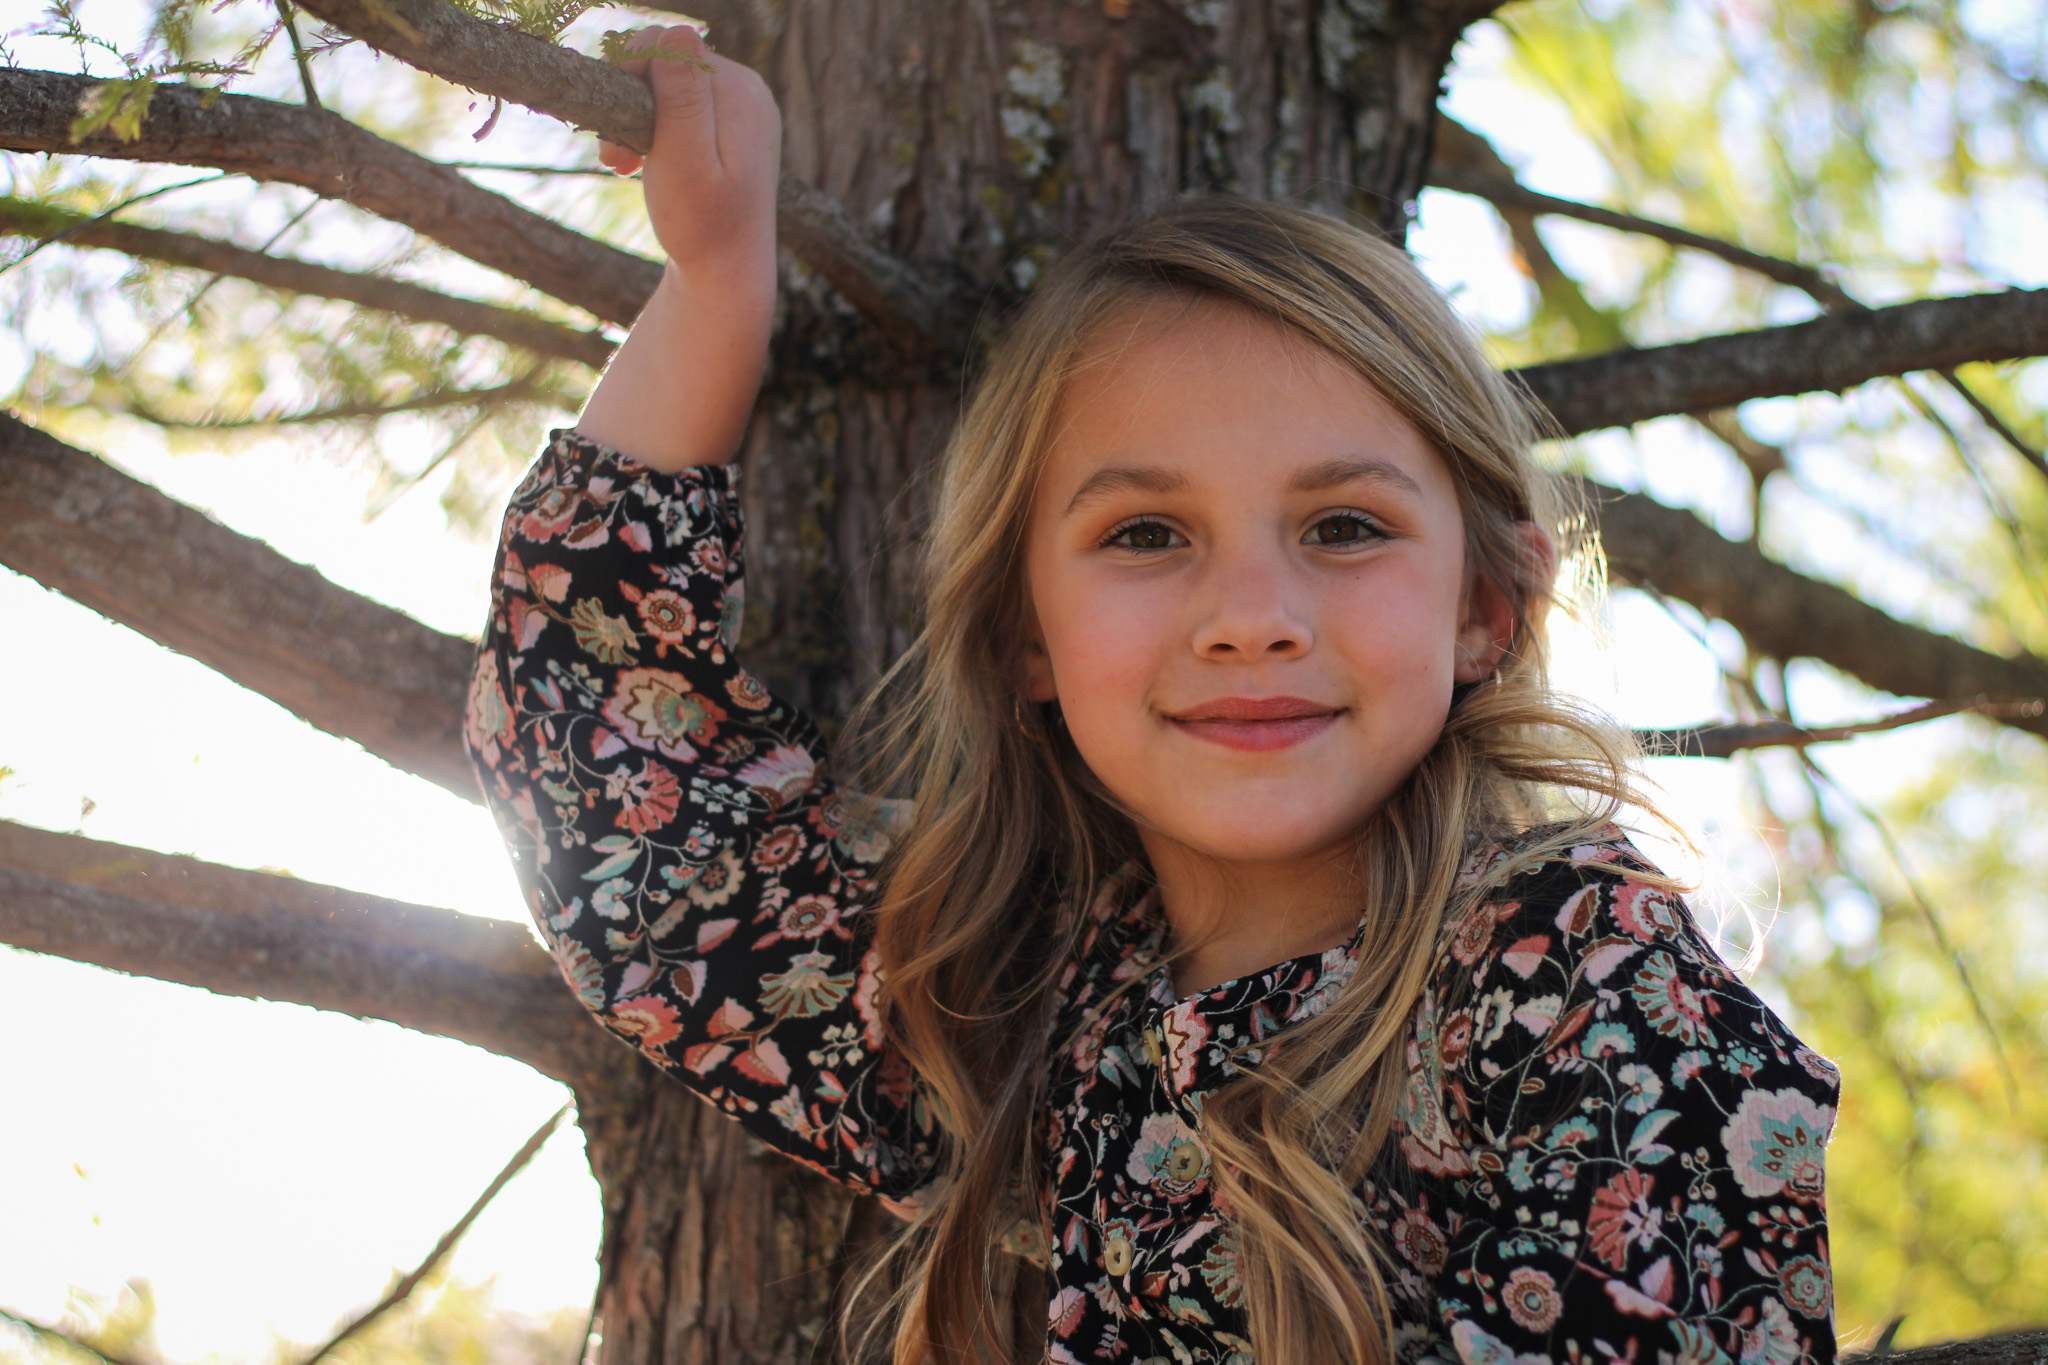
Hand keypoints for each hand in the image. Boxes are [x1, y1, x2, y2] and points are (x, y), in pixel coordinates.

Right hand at [598, 24, 780, 274]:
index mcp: (740, 92)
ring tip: (622, 164)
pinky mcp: (731, 129)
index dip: (628, 81)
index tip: (615, 138)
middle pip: (668, 64)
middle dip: (630, 102)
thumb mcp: (684, 162)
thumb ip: (682, 98)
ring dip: (636, 119)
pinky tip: (640, 163)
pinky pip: (681, 106)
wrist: (727, 277)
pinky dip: (655, 129)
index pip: (667, 47)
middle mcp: (749, 90)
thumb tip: (678, 31)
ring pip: (669, 86)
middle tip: (613, 158)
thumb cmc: (702, 227)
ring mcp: (743, 109)